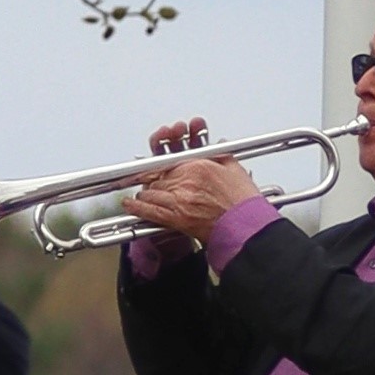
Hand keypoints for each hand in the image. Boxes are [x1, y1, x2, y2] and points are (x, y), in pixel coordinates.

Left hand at [130, 121, 260, 247]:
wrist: (246, 227)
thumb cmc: (243, 203)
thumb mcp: (234, 168)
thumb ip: (220, 155)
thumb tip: (215, 146)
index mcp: (198, 166)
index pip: (170, 161)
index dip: (161, 165)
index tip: (158, 166)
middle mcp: (185, 182)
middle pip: (159, 176)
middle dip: (153, 179)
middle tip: (151, 181)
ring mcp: (179, 200)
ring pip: (152, 191)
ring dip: (146, 191)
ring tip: (142, 193)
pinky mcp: (177, 219)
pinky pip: (150, 210)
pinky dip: (137, 207)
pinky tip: (129, 204)